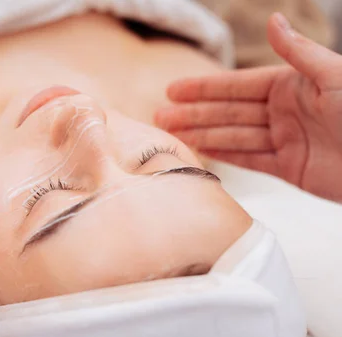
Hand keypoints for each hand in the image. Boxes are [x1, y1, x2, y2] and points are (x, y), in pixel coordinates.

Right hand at [155, 13, 341, 201]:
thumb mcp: (333, 74)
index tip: (174, 89)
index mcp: (292, 85)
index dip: (204, 88)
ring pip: (234, 136)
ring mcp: (285, 140)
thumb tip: (272, 21)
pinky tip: (202, 151)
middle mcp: (284, 112)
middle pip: (229, 112)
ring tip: (171, 135)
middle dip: (194, 113)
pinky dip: (225, 156)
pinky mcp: (290, 168)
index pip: (237, 86)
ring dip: (202, 134)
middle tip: (160, 115)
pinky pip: (250, 159)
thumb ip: (298, 52)